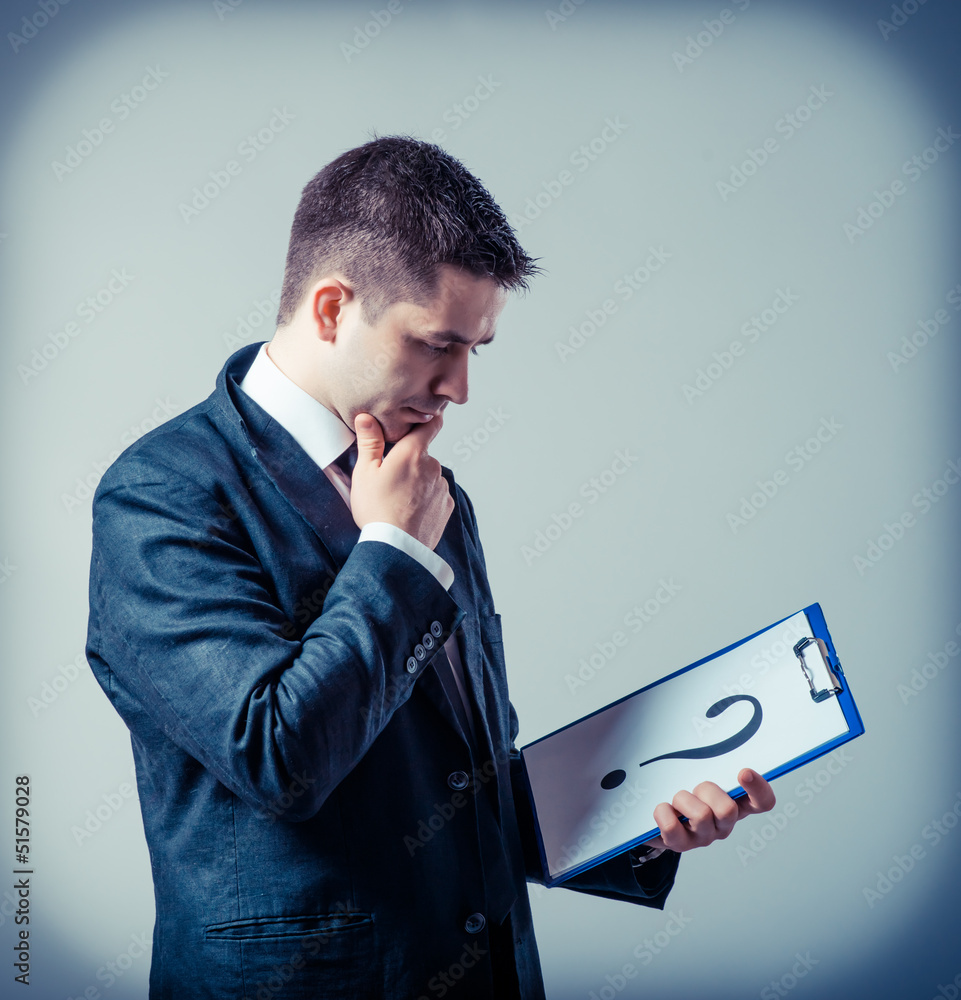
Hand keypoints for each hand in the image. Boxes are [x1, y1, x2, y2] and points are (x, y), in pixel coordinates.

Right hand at [349, 412, 453, 549]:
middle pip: (422, 455)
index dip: (428, 420)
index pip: (430, 425)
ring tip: (398, 500)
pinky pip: (436, 495)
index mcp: (412, 453)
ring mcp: (442, 487)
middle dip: (409, 462)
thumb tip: (366, 416)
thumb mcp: (364, 473)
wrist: (397, 548)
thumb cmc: (376, 509)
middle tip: (389, 479)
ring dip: (418, 482)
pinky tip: (409, 510)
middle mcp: (433, 466)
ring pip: (429, 476)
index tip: (425, 419)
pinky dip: (425, 499)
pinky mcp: (446, 506)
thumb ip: (369, 442)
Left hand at [642, 768, 775, 853]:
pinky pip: (672, 827)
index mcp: (736, 803)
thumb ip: (710, 760)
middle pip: (728, 809)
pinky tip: (663, 808)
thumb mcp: (698, 770)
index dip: (759, 789)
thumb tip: (709, 733)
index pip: (762, 802)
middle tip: (694, 787)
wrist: (651, 814)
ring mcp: (704, 836)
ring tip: (676, 800)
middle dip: (706, 790)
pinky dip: (663, 812)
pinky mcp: (681, 844)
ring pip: (701, 816)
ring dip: (682, 800)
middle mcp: (724, 823)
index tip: (743, 772)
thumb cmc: (682, 786)